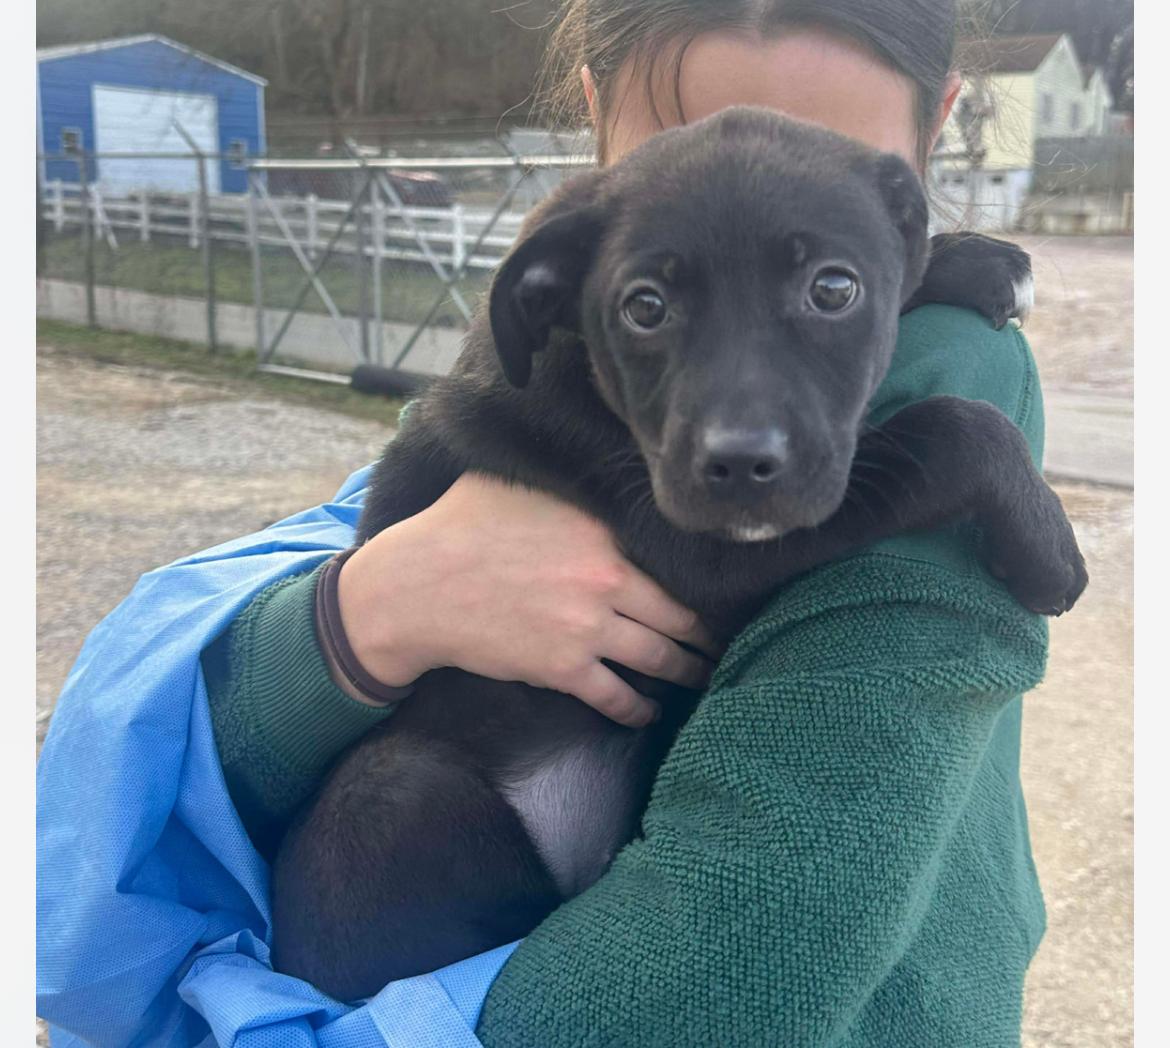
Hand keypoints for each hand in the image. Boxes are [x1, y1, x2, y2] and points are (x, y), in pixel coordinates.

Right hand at [335, 473, 722, 726]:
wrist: (417, 587)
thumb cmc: (460, 525)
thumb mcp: (516, 482)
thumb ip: (562, 476)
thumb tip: (582, 452)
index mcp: (602, 535)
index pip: (670, 563)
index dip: (700, 581)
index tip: (720, 591)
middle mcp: (606, 584)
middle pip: (680, 618)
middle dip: (708, 635)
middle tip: (727, 643)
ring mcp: (587, 631)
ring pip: (659, 659)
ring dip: (688, 673)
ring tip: (706, 678)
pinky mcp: (562, 670)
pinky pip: (615, 697)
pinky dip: (637, 709)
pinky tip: (649, 712)